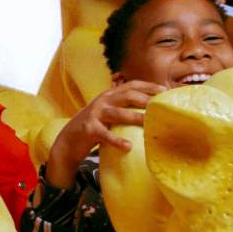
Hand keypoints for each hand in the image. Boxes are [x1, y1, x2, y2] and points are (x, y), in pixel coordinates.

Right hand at [44, 81, 165, 187]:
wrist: (68, 139)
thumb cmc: (93, 126)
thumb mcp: (106, 112)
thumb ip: (121, 107)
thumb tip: (148, 109)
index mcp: (108, 95)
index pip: (131, 85)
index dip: (148, 86)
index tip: (164, 90)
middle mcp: (102, 101)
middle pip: (127, 95)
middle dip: (146, 99)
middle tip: (161, 106)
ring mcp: (95, 114)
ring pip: (118, 113)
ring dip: (136, 118)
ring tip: (150, 124)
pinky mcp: (89, 129)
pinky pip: (106, 135)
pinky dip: (118, 141)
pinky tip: (129, 146)